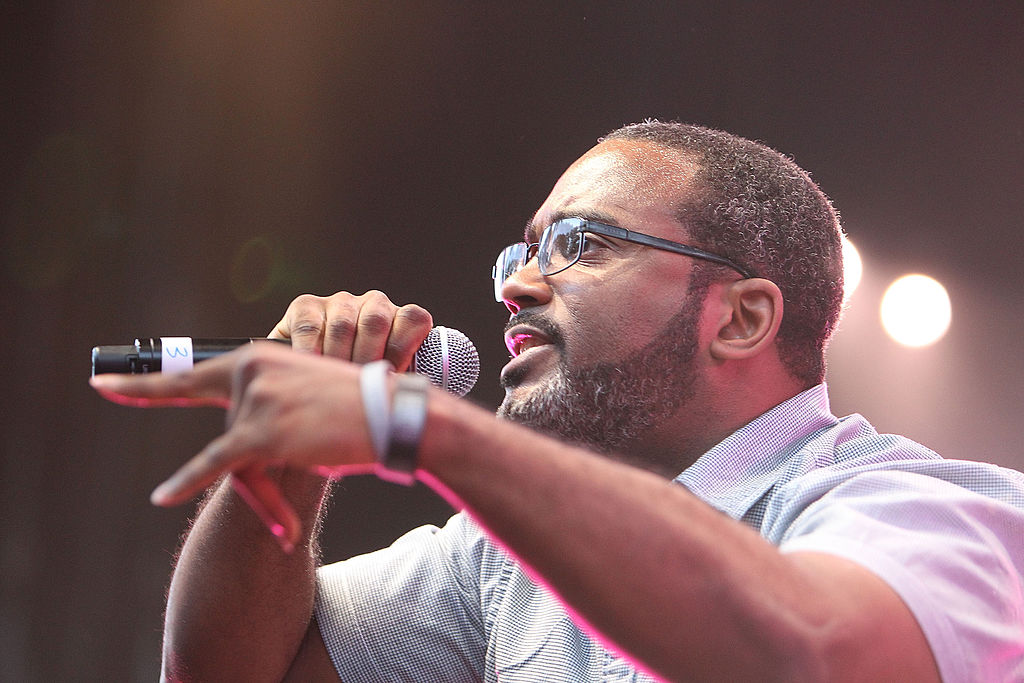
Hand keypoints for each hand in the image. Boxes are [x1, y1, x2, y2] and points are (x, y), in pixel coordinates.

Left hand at [90, 290, 433, 550]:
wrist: (395, 415)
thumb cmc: (356, 412)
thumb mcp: (304, 406)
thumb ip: (264, 424)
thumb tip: (240, 465)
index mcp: (256, 357)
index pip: (189, 378)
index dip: (142, 385)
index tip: (104, 384)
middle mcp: (249, 370)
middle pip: (223, 436)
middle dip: (250, 473)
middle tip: (293, 488)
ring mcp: (254, 397)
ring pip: (234, 459)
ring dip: (265, 489)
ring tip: (309, 482)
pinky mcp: (261, 430)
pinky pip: (218, 463)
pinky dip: (189, 481)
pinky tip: (162, 495)